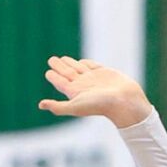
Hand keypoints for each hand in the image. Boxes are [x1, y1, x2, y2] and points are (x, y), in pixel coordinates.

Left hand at [37, 55, 151, 128]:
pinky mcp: (105, 73)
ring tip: (63, 59)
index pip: (60, 82)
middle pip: (67, 73)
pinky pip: (92, 66)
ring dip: (70, 63)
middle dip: (59, 66)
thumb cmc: (101, 105)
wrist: (125, 102)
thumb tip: (40, 105)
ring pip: (78, 68)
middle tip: (52, 60)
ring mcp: (94, 79)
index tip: (48, 72)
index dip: (53, 76)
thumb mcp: (76, 106)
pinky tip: (82, 62)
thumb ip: (58, 106)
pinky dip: (86, 63)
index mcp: (74, 92)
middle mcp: (83, 85)